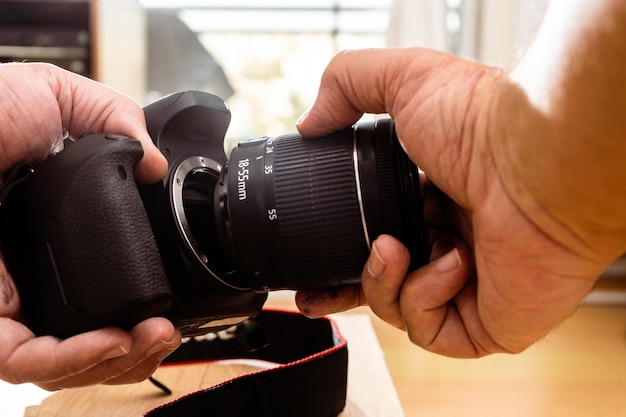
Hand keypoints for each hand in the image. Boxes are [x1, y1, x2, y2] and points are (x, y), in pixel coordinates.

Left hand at [0, 62, 179, 389]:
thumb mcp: (54, 95)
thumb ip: (113, 117)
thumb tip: (154, 162)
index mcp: (53, 229)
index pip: (105, 284)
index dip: (142, 303)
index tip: (168, 301)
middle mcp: (32, 272)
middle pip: (93, 333)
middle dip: (140, 344)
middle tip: (165, 330)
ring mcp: (8, 299)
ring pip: (67, 361)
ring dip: (121, 358)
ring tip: (152, 335)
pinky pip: (31, 361)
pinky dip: (79, 359)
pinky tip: (114, 339)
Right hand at [294, 48, 610, 356]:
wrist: (537, 164)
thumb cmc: (482, 123)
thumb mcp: (401, 78)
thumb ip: (346, 84)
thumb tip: (308, 123)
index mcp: (434, 198)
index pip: (379, 232)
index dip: (343, 247)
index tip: (313, 253)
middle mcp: (452, 240)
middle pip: (383, 281)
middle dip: (345, 288)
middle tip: (317, 290)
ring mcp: (471, 284)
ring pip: (399, 309)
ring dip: (381, 281)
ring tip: (393, 249)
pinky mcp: (488, 322)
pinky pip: (432, 331)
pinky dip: (425, 296)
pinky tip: (452, 262)